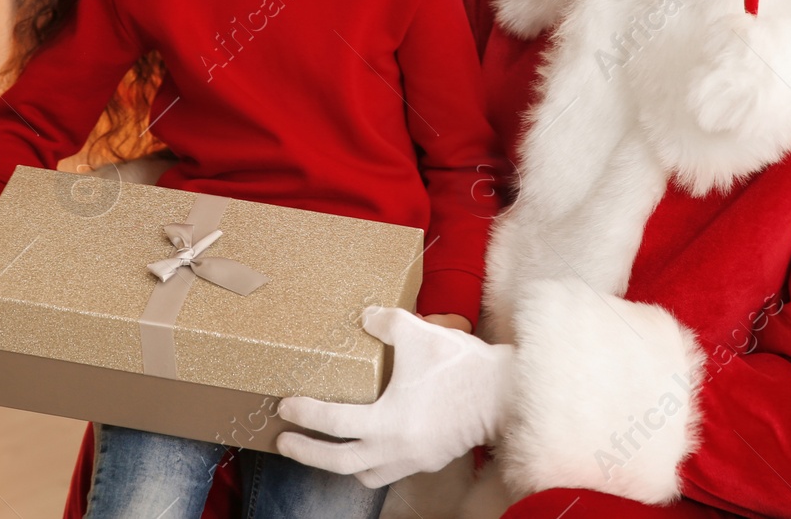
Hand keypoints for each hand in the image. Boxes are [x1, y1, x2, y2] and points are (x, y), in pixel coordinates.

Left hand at [275, 306, 513, 487]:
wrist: (506, 394)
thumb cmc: (461, 365)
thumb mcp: (417, 333)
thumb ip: (384, 322)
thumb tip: (365, 317)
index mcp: (387, 422)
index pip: (333, 422)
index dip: (305, 413)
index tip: (284, 406)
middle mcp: (396, 449)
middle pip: (339, 462)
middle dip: (307, 452)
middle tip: (284, 440)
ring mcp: (413, 460)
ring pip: (364, 474)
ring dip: (339, 464)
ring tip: (323, 448)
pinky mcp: (429, 460)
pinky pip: (390, 471)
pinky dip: (370, 462)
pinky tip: (368, 444)